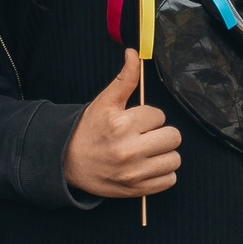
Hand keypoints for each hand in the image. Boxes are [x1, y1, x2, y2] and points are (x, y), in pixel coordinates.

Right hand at [62, 50, 181, 199]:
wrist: (67, 162)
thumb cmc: (89, 130)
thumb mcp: (104, 102)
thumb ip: (124, 79)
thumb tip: (133, 53)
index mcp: (122, 125)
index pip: (159, 115)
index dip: (149, 117)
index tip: (135, 122)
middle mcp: (129, 150)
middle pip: (173, 137)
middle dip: (160, 133)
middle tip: (144, 136)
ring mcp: (134, 173)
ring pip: (174, 159)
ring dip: (164, 154)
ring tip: (147, 151)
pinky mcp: (137, 190)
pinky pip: (170, 179)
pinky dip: (162, 173)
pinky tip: (147, 166)